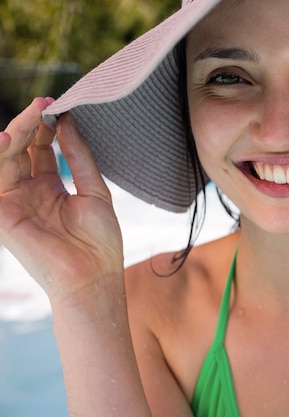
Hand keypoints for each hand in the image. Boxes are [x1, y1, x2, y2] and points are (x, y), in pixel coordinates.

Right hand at [0, 98, 123, 302]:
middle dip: (30, 124)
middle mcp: (30, 193)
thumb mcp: (95, 191)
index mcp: (52, 189)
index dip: (47, 127)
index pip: (41, 150)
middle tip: (45, 103)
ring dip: (16, 133)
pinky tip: (7, 139)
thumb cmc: (101, 242)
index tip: (60, 106)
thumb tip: (68, 122)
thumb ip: (79, 157)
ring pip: (6, 159)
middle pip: (22, 150)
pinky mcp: (3, 214)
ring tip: (33, 113)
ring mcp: (15, 202)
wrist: (95, 277)